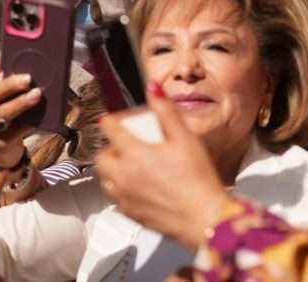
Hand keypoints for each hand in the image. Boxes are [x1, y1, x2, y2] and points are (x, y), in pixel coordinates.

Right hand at [0, 58, 39, 168]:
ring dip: (21, 102)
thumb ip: (8, 92)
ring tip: (37, 94)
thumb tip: (31, 74)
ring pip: (3, 113)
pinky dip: (28, 124)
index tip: (6, 58)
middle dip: (10, 84)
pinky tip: (39, 119)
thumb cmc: (1, 121)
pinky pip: (14, 132)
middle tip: (28, 78)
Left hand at [95, 90, 226, 247]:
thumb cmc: (198, 181)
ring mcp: (125, 197)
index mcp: (134, 154)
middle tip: (127, 145)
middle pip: (102, 156)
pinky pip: (114, 198)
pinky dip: (119, 190)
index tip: (117, 120)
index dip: (113, 120)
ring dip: (112, 169)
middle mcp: (123, 175)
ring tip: (130, 166)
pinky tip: (136, 187)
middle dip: (111, 147)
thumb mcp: (185, 138)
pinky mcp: (130, 214)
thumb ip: (166, 111)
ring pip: (105, 178)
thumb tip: (153, 88)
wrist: (205, 218)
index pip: (110, 129)